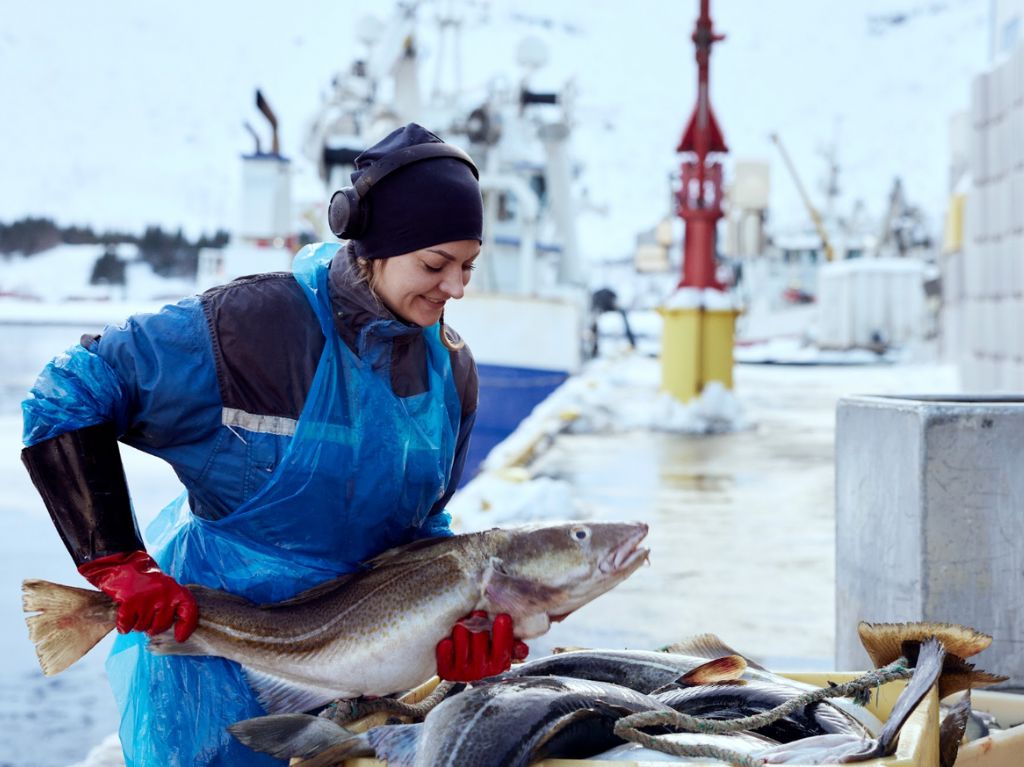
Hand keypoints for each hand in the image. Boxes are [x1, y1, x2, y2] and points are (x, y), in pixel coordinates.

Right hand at [78, 550, 198, 641]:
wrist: (122, 564)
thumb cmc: (144, 579)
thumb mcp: (164, 587)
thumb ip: (171, 603)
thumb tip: (175, 629)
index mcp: (175, 590)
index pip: (189, 611)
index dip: (186, 627)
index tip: (179, 637)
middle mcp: (164, 595)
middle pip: (161, 626)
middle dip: (152, 626)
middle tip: (145, 613)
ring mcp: (147, 599)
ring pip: (142, 627)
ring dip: (136, 623)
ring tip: (134, 608)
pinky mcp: (130, 603)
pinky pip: (127, 626)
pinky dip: (123, 625)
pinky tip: (123, 616)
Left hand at [435, 611, 528, 681]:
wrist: (457, 660)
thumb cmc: (482, 644)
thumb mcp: (498, 643)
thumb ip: (510, 642)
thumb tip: (522, 648)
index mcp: (497, 664)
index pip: (503, 653)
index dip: (503, 636)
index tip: (502, 617)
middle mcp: (481, 671)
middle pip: (481, 652)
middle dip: (480, 632)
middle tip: (478, 613)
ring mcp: (463, 673)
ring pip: (463, 655)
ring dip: (463, 638)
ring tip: (462, 623)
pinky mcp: (447, 673)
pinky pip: (445, 664)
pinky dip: (446, 653)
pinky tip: (446, 642)